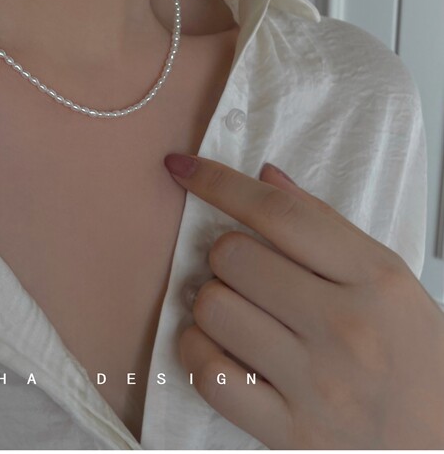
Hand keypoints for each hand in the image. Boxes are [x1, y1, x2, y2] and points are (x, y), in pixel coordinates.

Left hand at [163, 152, 443, 448]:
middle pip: (232, 256)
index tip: (181, 168)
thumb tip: (264, 177)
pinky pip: (208, 373)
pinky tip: (222, 350)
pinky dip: (200, 354)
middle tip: (246, 274)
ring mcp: (317, 384)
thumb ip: (325, 225)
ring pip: (212, 308)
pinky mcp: (290, 433)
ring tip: (237, 312)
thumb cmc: (413, 356)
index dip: (217, 182)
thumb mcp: (389, 281)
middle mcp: (346, 328)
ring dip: (210, 303)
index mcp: (374, 279)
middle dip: (226, 256)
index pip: (277, 212)